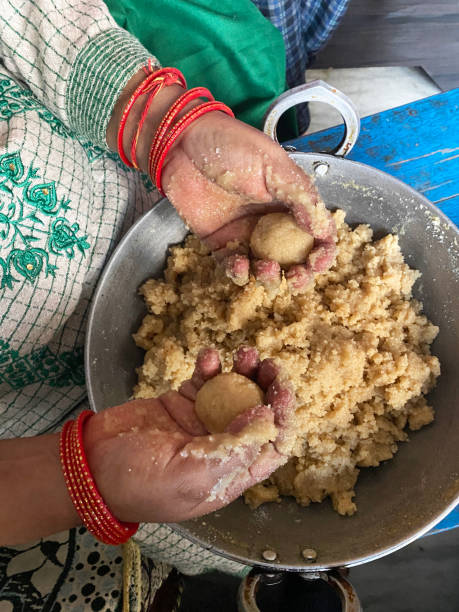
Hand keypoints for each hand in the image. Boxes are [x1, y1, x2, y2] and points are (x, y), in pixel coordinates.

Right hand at [84, 347, 294, 523]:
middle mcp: (221, 448)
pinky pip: (206, 381)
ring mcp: (201, 423)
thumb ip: (232, 449)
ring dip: (243, 372)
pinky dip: (211, 367)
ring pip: (234, 393)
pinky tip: (208, 356)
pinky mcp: (182, 402)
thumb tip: (267, 418)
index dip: (283, 419)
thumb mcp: (190, 475)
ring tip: (244, 353)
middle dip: (268, 388)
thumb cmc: (137, 481)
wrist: (90, 464)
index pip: (270, 447)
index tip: (283, 391)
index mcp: (229, 474)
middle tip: (269, 365)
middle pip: (257, 415)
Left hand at [162, 112, 335, 290]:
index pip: (317, 234)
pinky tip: (241, 266)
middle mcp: (272, 224)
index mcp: (291, 204)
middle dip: (300, 275)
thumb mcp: (274, 166)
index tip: (319, 261)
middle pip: (295, 259)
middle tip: (296, 277)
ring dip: (271, 278)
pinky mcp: (220, 242)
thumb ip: (300, 197)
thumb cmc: (232, 145)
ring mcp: (246, 235)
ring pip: (266, 269)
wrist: (183, 142)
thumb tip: (321, 229)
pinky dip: (239, 273)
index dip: (323, 252)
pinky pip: (233, 267)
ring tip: (267, 269)